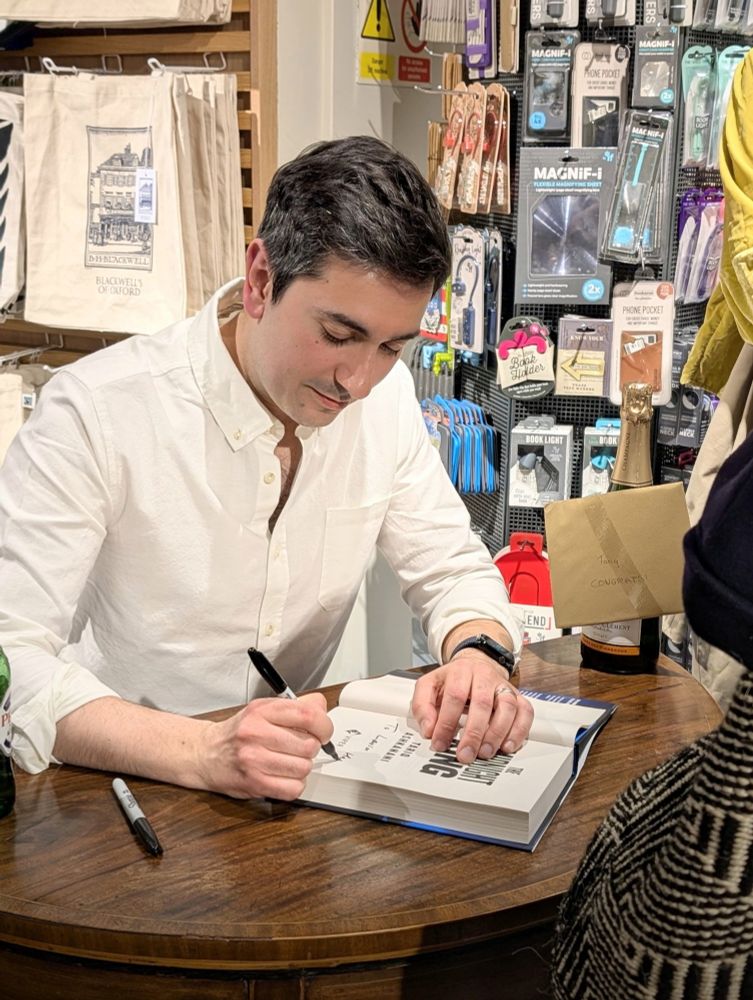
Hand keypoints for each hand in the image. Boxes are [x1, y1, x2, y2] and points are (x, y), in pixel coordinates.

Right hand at [201, 693, 333, 800]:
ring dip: (301, 767)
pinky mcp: (254, 783)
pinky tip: (283, 776)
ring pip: (304, 768)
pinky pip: (293, 789)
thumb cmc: (239, 732)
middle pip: (309, 745)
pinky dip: (293, 785)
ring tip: (288, 762)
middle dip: (310, 749)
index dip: (324, 726)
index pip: (308, 715)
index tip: (323, 732)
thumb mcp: (264, 709)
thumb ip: (295, 707)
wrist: (206, 753)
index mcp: (263, 711)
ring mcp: (254, 760)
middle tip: (298, 748)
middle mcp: (257, 733)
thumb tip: (322, 707)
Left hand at [411, 652, 532, 763]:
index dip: (446, 723)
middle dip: (473, 733)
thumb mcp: (429, 686)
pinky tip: (507, 746)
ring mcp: (503, 686)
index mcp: (460, 671)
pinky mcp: (518, 696)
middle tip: (464, 754)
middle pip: (482, 703)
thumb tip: (428, 730)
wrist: (475, 664)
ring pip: (508, 707)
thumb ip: (422, 706)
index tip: (439, 743)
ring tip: (485, 752)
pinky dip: (519, 730)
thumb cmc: (452, 681)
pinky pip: (525, 712)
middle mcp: (484, 676)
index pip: (455, 696)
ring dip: (497, 733)